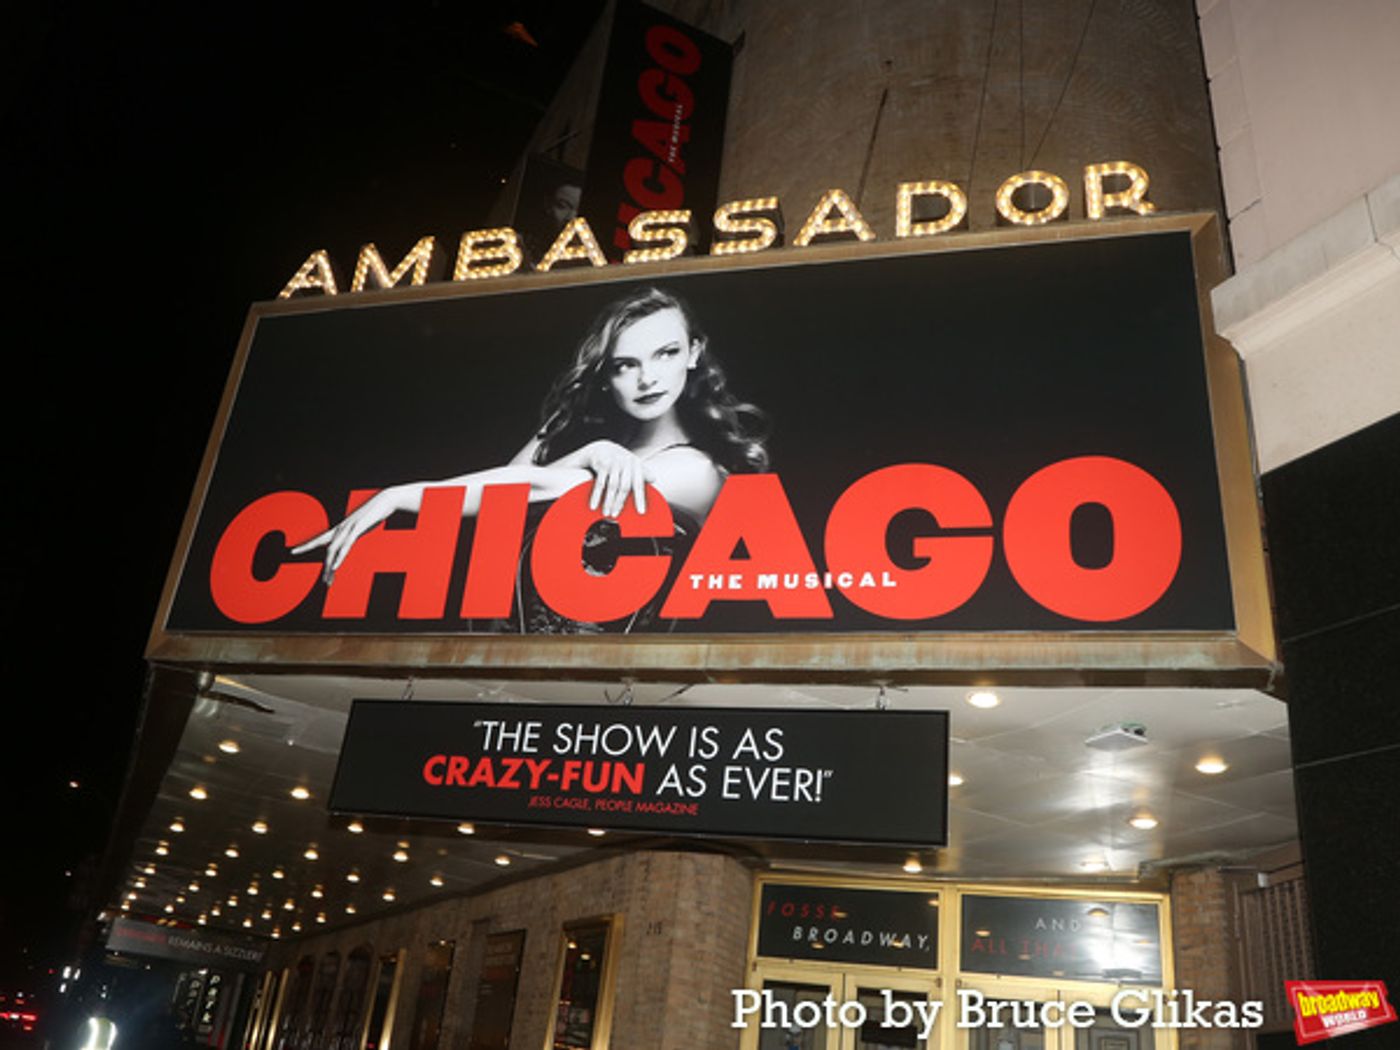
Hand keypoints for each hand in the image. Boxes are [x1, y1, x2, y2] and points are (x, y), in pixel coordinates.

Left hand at [291, 484, 414, 583]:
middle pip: (327, 549)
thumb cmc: (377, 511)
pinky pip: (346, 546)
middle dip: (324, 566)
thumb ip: (357, 530)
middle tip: (324, 582)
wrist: (387, 499)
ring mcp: (348, 528)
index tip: (292, 551)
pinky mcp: (357, 529)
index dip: (305, 545)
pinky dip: (339, 557)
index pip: (319, 538)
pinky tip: (335, 567)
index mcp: (341, 528)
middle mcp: (341, 528)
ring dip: (330, 566)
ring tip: (328, 580)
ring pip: (334, 549)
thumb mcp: (364, 523)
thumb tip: (352, 535)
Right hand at [574, 440, 652, 517]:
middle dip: (620, 503)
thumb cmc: (619, 460)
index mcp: (636, 465)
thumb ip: (643, 472)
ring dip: (609, 502)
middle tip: (616, 515)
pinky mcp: (602, 464)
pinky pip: (599, 483)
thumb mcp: (632, 464)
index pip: (638, 484)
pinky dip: (596, 496)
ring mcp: (614, 463)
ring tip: (606, 513)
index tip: (641, 512)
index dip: (640, 499)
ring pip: (612, 486)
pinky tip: (594, 505)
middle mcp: (626, 463)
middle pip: (624, 487)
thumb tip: (654, 479)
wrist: (602, 447)